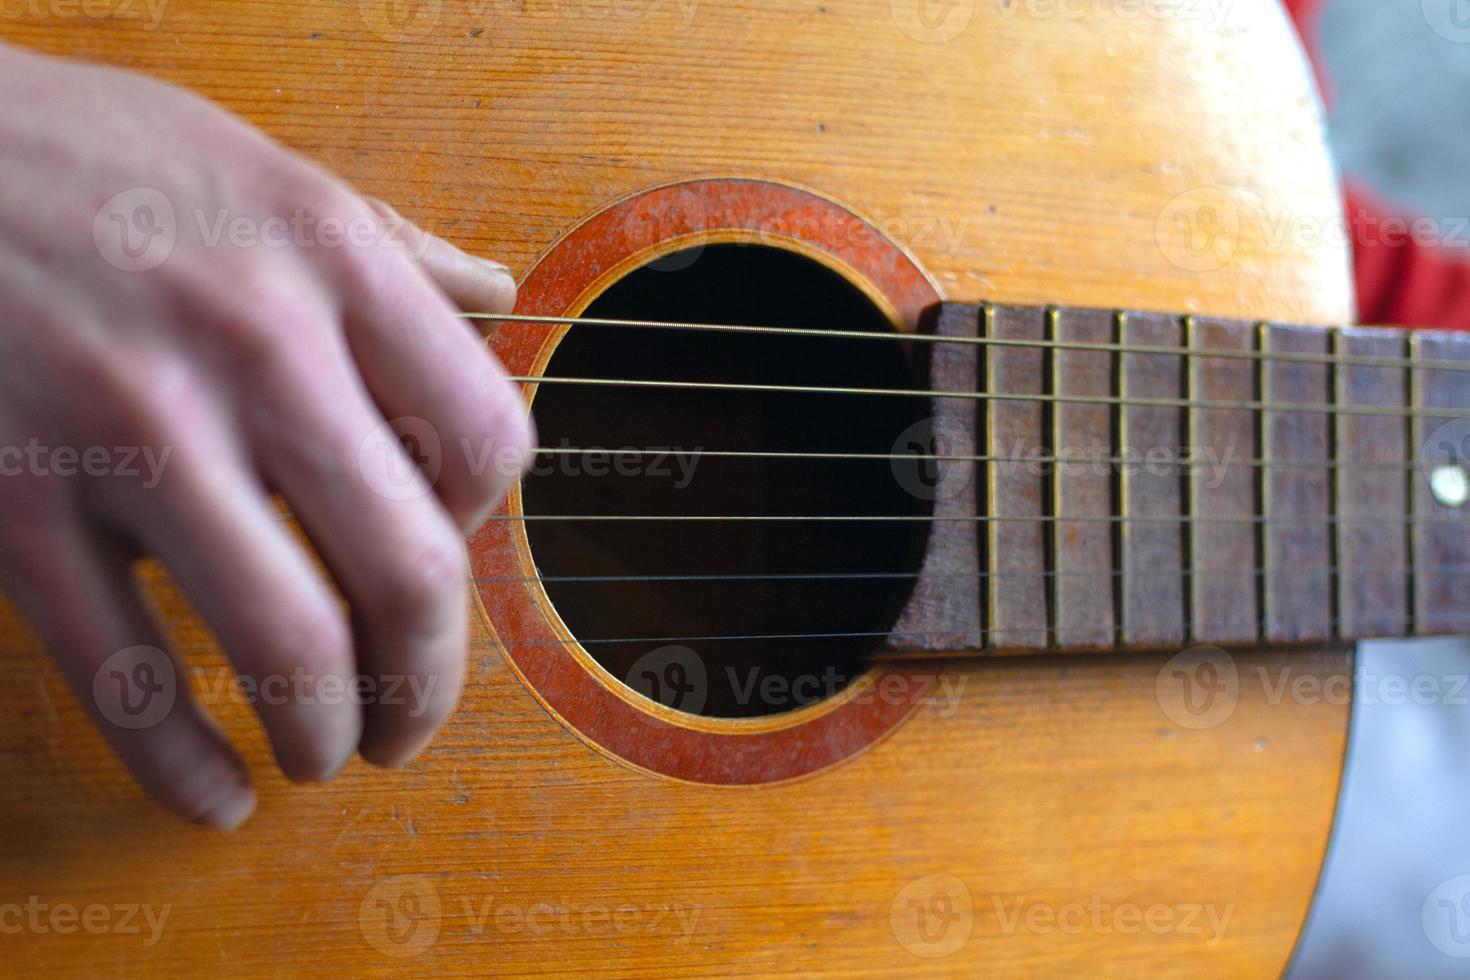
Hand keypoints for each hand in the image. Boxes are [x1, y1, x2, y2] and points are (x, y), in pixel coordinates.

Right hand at [0, 44, 532, 827]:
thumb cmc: (86, 160)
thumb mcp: (263, 168)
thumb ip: (390, 245)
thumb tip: (493, 301)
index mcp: (330, 260)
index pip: (486, 439)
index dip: (486, 522)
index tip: (449, 547)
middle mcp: (251, 346)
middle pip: (408, 570)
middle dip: (425, 683)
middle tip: (410, 720)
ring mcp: (127, 431)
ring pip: (286, 644)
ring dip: (326, 735)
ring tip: (326, 754)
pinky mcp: (11, 503)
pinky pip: (120, 677)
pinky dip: (181, 767)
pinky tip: (216, 795)